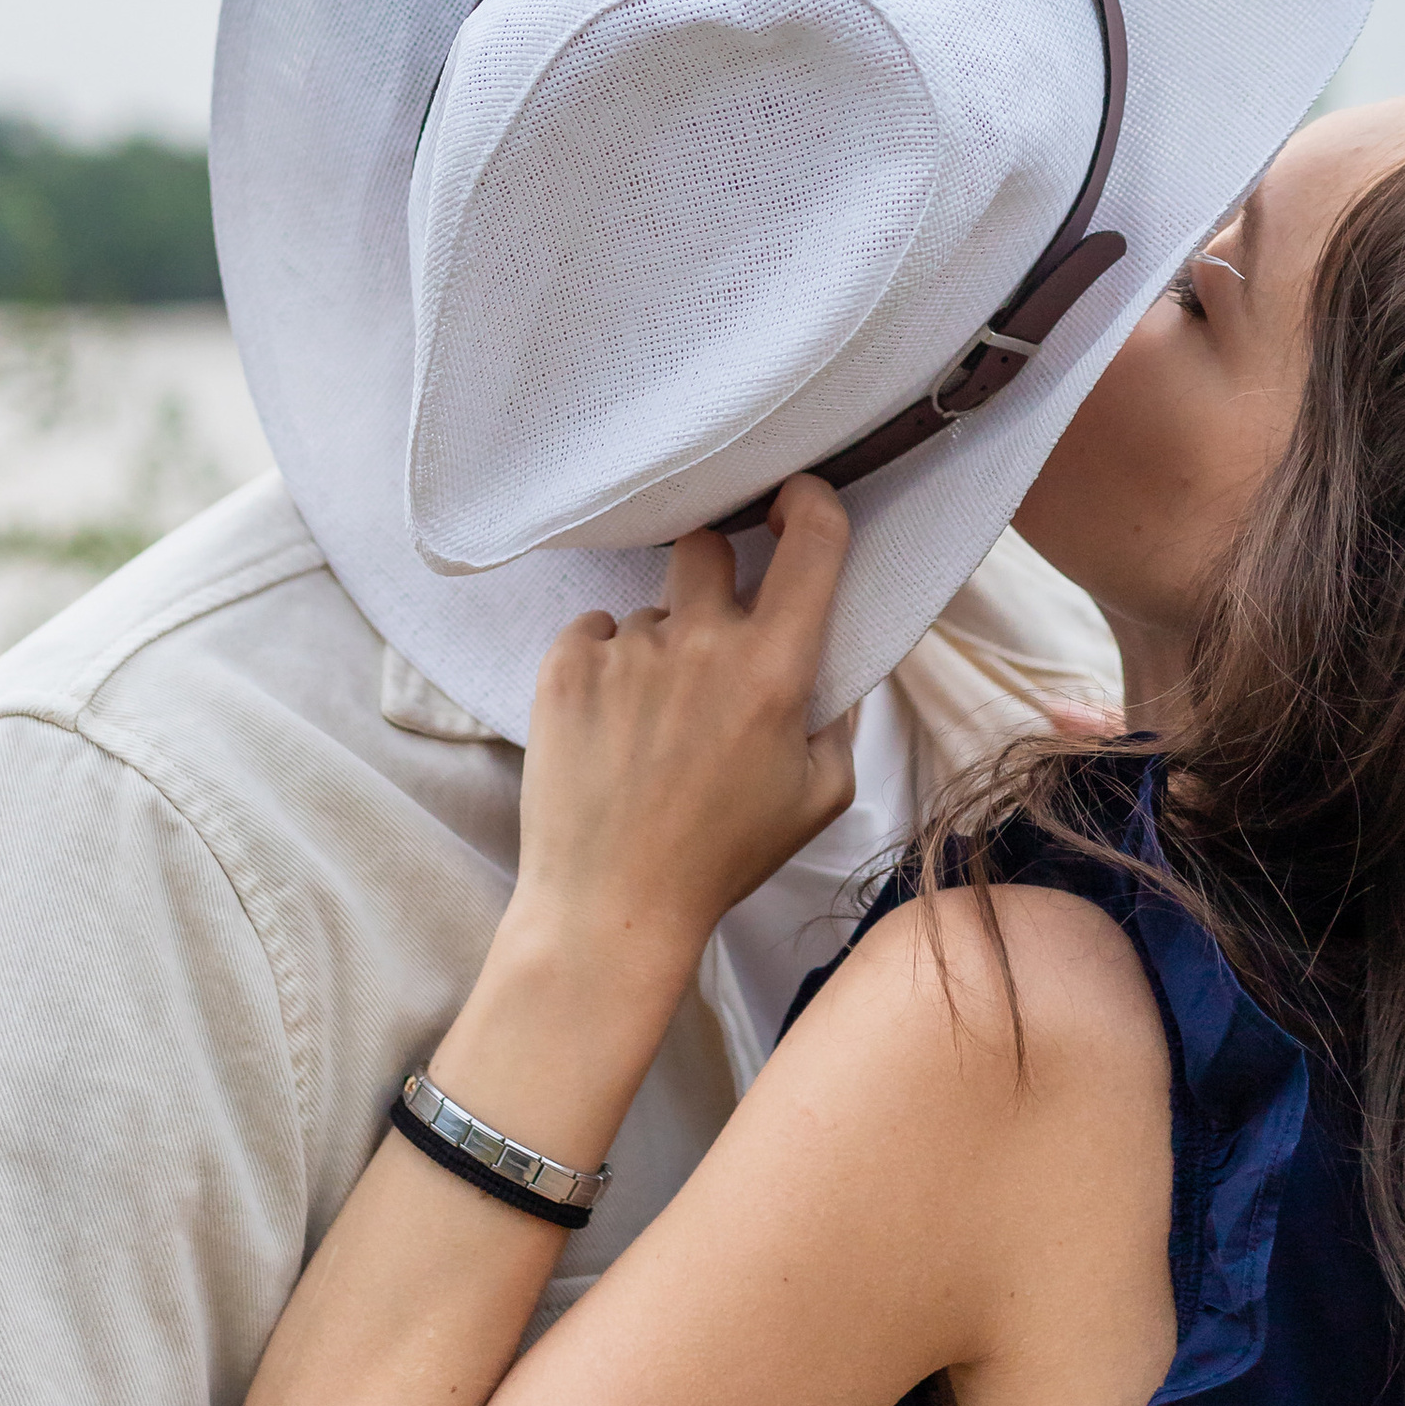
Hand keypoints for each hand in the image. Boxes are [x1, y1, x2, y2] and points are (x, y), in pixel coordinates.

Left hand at [508, 477, 857, 1009]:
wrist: (610, 904)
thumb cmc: (724, 856)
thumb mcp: (820, 797)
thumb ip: (840, 719)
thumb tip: (832, 667)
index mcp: (775, 668)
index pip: (812, 539)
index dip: (809, 502)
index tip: (795, 501)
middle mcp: (701, 641)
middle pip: (710, 544)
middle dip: (716, 573)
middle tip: (712, 631)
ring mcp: (627, 648)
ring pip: (651, 607)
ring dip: (659, 644)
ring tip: (651, 721)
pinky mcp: (564, 665)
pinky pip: (594, 632)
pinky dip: (605, 665)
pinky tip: (610, 724)